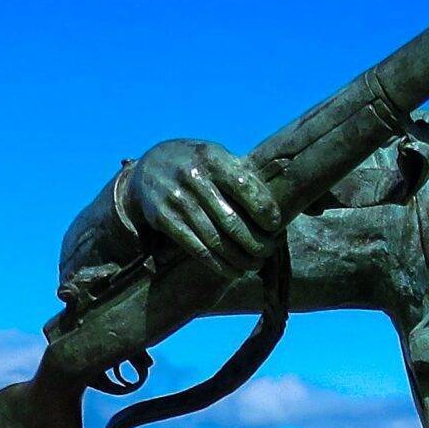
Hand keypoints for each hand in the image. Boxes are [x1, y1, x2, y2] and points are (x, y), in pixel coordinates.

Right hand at [131, 139, 282, 277]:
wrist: (147, 168)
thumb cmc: (196, 165)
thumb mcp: (215, 157)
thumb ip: (241, 175)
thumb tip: (281, 202)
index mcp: (211, 158)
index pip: (245, 187)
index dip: (265, 210)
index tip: (277, 226)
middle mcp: (192, 178)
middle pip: (232, 221)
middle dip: (256, 242)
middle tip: (269, 251)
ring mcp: (176, 200)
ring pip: (216, 240)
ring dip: (241, 258)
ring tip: (255, 264)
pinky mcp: (164, 220)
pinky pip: (198, 250)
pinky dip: (220, 265)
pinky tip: (235, 270)